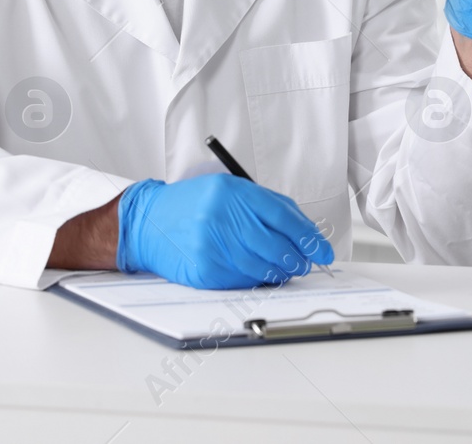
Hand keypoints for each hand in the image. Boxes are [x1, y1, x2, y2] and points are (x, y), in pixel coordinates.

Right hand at [116, 174, 333, 288]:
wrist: (148, 222)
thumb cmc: (191, 205)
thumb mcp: (227, 190)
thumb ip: (264, 206)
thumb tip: (304, 231)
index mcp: (232, 192)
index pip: (283, 217)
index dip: (309, 237)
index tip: (324, 250)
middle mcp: (221, 217)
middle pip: (277, 245)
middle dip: (299, 259)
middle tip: (307, 263)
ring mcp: (212, 245)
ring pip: (263, 267)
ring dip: (280, 272)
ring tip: (284, 269)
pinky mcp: (205, 269)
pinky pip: (243, 280)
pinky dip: (257, 279)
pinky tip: (258, 273)